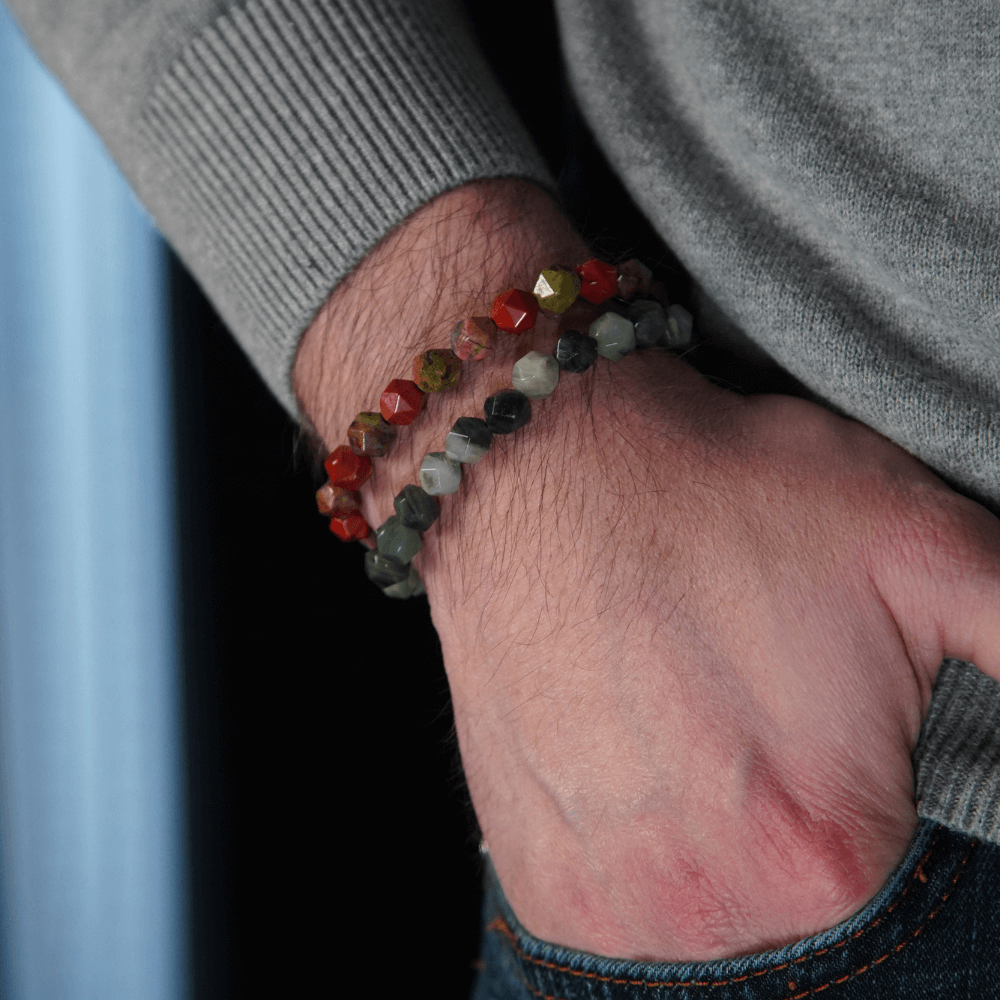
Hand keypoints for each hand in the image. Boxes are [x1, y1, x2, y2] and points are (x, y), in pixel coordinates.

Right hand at [294, 180, 999, 961]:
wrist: (536, 470)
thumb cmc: (713, 494)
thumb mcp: (921, 544)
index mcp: (828, 852)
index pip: (900, 875)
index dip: (870, 782)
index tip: (824, 719)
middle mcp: (708, 908)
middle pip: (796, 900)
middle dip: (787, 815)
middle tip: (745, 711)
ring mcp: (608, 902)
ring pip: (705, 910)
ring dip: (707, 837)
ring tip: (681, 725)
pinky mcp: (542, 879)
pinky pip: (619, 907)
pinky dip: (635, 848)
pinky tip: (626, 755)